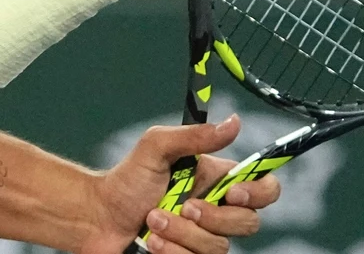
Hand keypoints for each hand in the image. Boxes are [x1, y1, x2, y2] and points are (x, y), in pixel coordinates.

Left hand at [77, 115, 281, 253]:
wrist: (98, 219)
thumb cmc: (126, 180)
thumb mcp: (156, 148)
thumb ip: (195, 136)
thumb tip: (234, 122)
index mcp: (217, 181)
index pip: (264, 189)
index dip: (259, 193)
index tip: (232, 193)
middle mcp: (216, 212)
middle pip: (248, 223)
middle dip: (214, 217)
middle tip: (184, 206)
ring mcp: (203, 239)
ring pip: (218, 247)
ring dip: (182, 234)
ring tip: (153, 220)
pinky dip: (171, 251)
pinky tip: (152, 241)